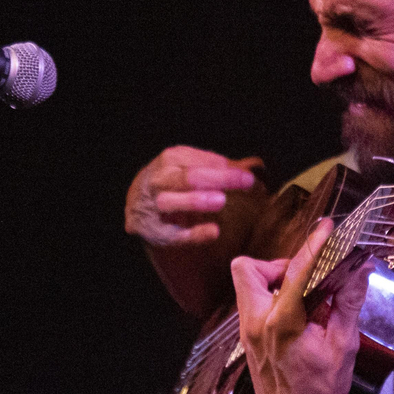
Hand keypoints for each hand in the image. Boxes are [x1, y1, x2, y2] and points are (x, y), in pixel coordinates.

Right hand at [124, 146, 261, 245]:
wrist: (138, 205)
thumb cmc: (174, 181)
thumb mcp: (191, 165)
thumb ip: (220, 166)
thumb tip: (255, 166)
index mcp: (170, 159)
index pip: (199, 160)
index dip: (226, 167)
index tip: (249, 175)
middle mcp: (159, 180)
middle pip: (188, 178)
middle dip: (219, 179)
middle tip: (247, 182)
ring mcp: (155, 206)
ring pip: (171, 202)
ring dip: (195, 201)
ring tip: (221, 201)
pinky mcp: (156, 231)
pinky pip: (174, 234)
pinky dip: (194, 234)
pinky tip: (214, 231)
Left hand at [232, 218, 363, 393]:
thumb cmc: (322, 388)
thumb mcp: (343, 343)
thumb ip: (348, 301)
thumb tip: (360, 267)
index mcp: (281, 322)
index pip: (295, 270)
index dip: (313, 245)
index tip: (326, 229)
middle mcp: (256, 323)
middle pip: (247, 269)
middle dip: (275, 263)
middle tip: (304, 275)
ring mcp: (247, 332)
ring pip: (248, 286)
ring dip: (274, 281)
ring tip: (305, 297)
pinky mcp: (247, 340)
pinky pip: (252, 305)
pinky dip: (273, 300)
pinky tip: (299, 316)